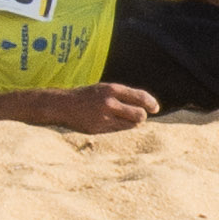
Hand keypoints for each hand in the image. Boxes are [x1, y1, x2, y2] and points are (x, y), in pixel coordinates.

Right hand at [31, 83, 160, 134]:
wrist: (63, 105)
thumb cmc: (87, 96)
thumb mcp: (104, 89)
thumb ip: (122, 95)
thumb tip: (144, 106)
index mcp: (112, 89)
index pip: (139, 96)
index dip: (151, 103)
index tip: (155, 108)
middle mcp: (109, 102)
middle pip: (139, 114)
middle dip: (142, 116)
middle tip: (139, 115)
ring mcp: (104, 117)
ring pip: (131, 125)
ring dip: (132, 123)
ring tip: (124, 118)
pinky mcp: (99, 128)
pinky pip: (119, 130)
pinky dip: (120, 127)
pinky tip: (111, 122)